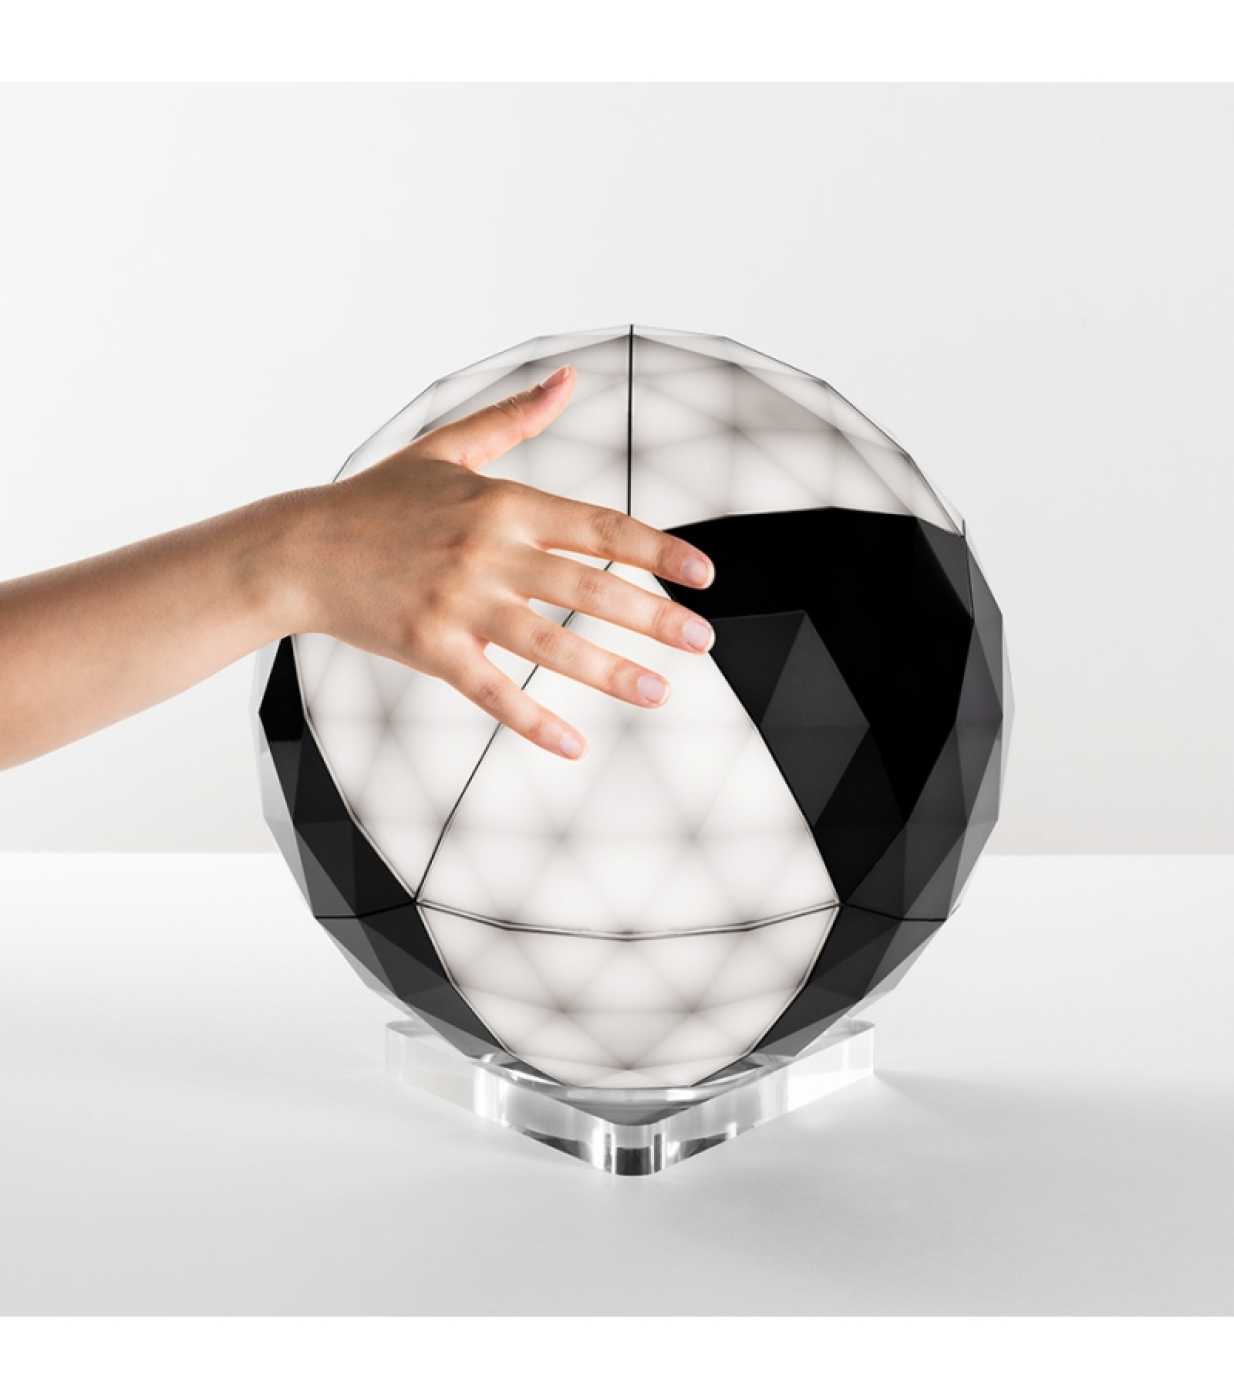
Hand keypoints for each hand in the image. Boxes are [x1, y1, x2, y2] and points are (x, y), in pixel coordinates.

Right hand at [286, 365, 715, 759]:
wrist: (301, 548)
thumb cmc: (378, 500)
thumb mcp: (447, 448)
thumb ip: (514, 418)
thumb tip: (568, 380)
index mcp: (501, 503)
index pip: (599, 527)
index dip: (658, 551)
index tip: (704, 576)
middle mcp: (488, 552)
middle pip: (589, 587)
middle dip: (654, 617)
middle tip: (702, 642)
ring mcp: (460, 604)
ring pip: (551, 643)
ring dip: (612, 672)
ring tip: (660, 692)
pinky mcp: (431, 648)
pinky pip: (493, 691)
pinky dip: (534, 721)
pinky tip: (574, 746)